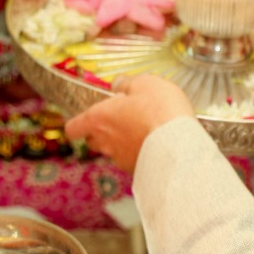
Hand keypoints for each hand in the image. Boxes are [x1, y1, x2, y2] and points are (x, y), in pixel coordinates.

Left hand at [65, 74, 194, 171]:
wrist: (179, 145)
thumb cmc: (159, 111)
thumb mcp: (145, 84)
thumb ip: (127, 83)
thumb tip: (118, 84)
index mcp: (99, 119)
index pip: (73, 128)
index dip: (79, 123)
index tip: (90, 117)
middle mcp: (105, 142)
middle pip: (93, 140)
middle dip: (104, 130)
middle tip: (124, 117)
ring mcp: (120, 159)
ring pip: (114, 150)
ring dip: (123, 142)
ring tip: (145, 129)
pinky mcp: (137, 170)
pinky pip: (133, 159)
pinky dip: (140, 152)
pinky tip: (156, 142)